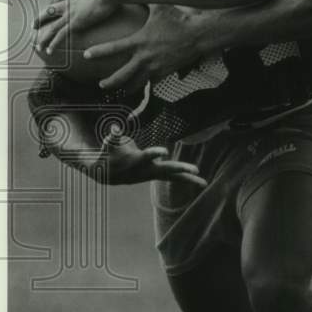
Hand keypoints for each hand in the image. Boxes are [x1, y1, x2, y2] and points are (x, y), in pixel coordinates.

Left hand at [34, 0, 115, 55]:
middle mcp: (67, 2)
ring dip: (43, 37)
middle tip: (34, 25)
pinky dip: (53, 44)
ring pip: (51, 27)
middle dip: (40, 19)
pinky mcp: (74, 23)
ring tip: (38, 45)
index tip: (51, 5)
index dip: (54, 2)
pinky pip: (60, 36)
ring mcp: (69, 13)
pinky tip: (49, 51)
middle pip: (49, 11)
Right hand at [78, 129, 206, 186]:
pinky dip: (186, 179)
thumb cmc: (109, 153)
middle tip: (196, 169)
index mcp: (136, 161)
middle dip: (181, 169)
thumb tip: (115, 128)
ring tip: (204, 183)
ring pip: (173, 177)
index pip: (147, 156)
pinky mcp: (156, 175)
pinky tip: (199, 181)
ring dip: (189, 179)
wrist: (107, 174)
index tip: (165, 151)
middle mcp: (147, 170)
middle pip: (166, 169)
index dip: (155, 153)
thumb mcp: (109, 143)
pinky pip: (174, 177)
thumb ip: (114, 136)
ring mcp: (153, 174)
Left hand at [83, 4, 203, 91]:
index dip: (98, 52)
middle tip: (101, 84)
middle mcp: (145, 57)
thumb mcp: (158, 6)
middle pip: (123, 75)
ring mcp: (156, 67)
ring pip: (137, 83)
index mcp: (140, 41)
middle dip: (110, 82)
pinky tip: (144, 86)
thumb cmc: (178, 18)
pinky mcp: (166, 72)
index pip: (113, 49)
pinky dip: (147, 84)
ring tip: (120, 91)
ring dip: (127, 88)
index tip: (87, 55)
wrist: (199, 34)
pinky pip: (154, 81)